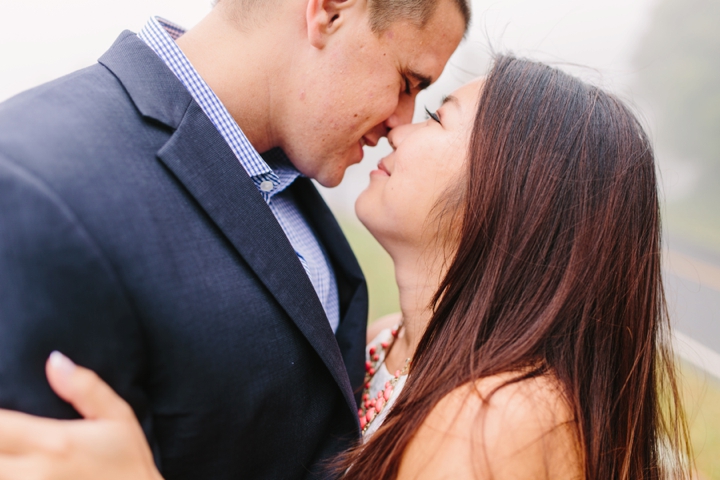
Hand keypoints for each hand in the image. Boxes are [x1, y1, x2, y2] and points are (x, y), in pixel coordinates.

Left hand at [0, 352, 162, 479]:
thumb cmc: (129, 462)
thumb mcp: (118, 416)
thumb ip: (86, 387)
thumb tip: (54, 360)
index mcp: (53, 441)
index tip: (3, 415)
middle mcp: (35, 471)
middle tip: (7, 433)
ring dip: (1, 459)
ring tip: (10, 450)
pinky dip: (7, 475)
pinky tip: (15, 466)